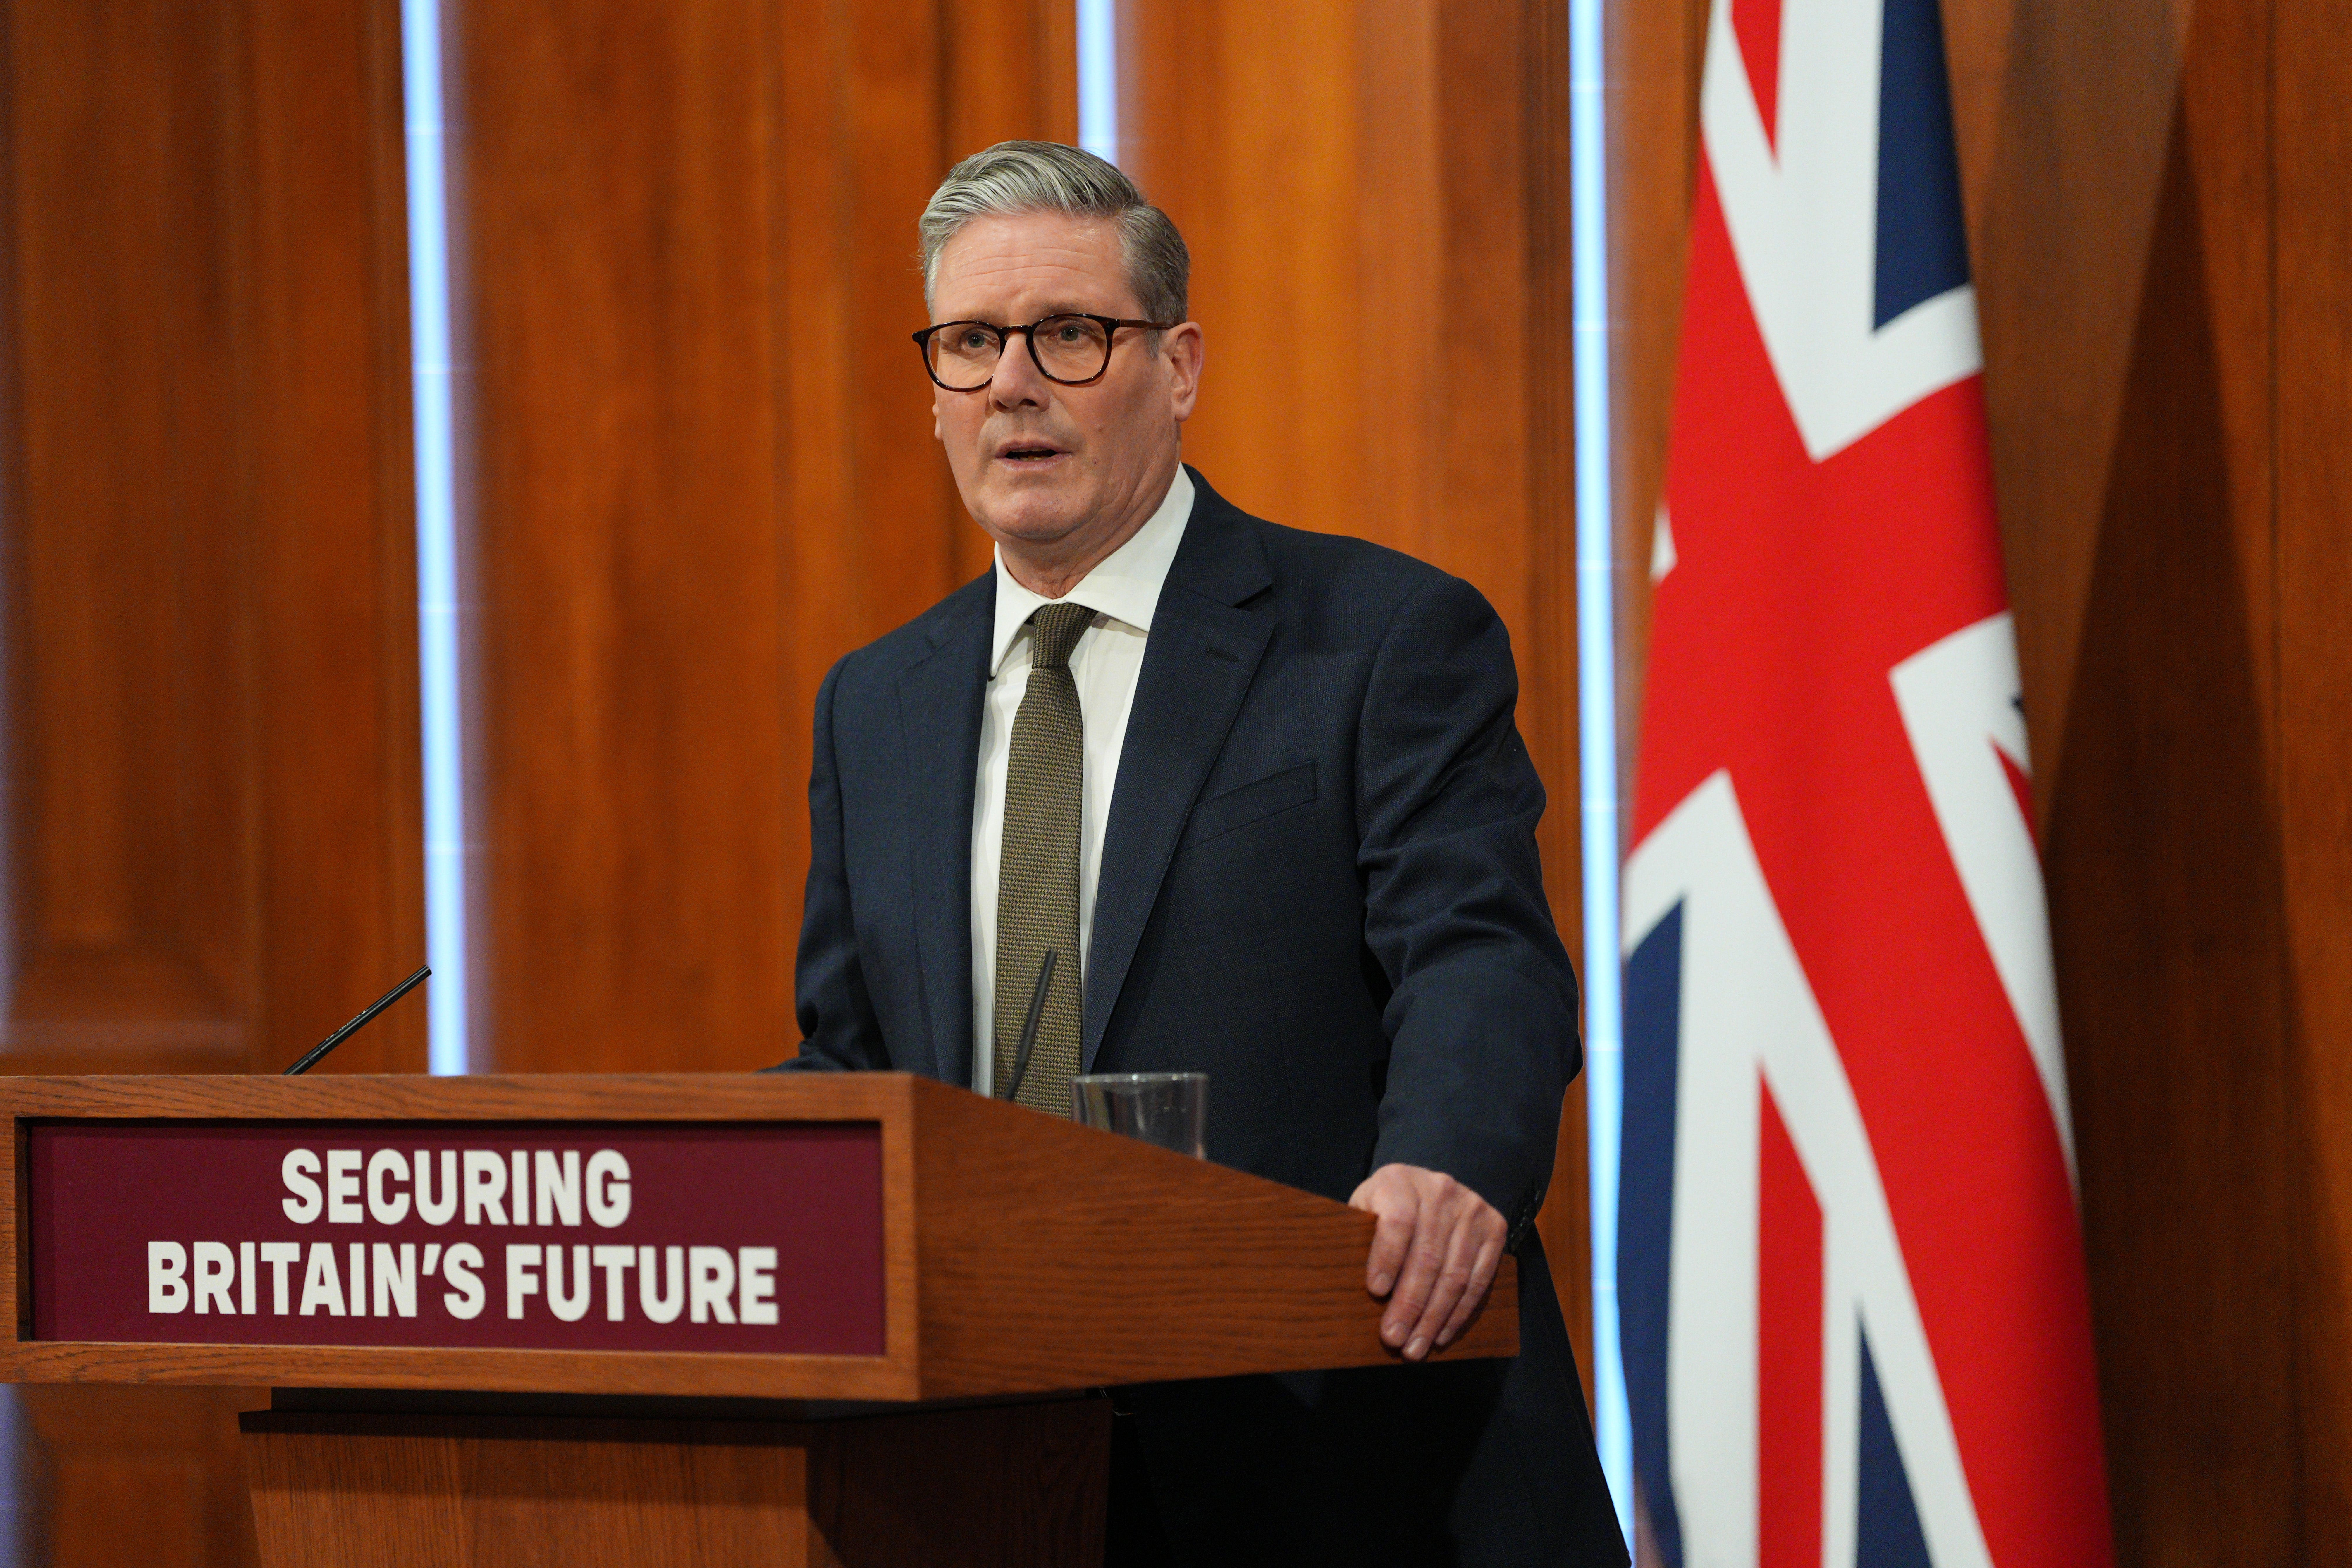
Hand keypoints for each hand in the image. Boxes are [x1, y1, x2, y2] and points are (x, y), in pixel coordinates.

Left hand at [1348, 1163, 1506, 1361]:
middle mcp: (1440, 1189)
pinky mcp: (1494, 1228)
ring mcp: (1472, 1208)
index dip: (1387, 1256)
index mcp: (1400, 1180)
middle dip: (1410, 1304)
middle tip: (1393, 1338)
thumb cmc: (1385, 1208)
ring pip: (1455, 1274)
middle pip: (1427, 1255)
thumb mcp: (1365, 1209)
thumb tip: (1353, 1291)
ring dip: (1434, 1318)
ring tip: (1415, 1347)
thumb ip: (1359, 1236)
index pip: (1397, 1220)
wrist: (1427, 1188)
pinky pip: (1479, 1280)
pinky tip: (1441, 1334)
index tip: (1375, 1291)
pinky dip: (1459, 1313)